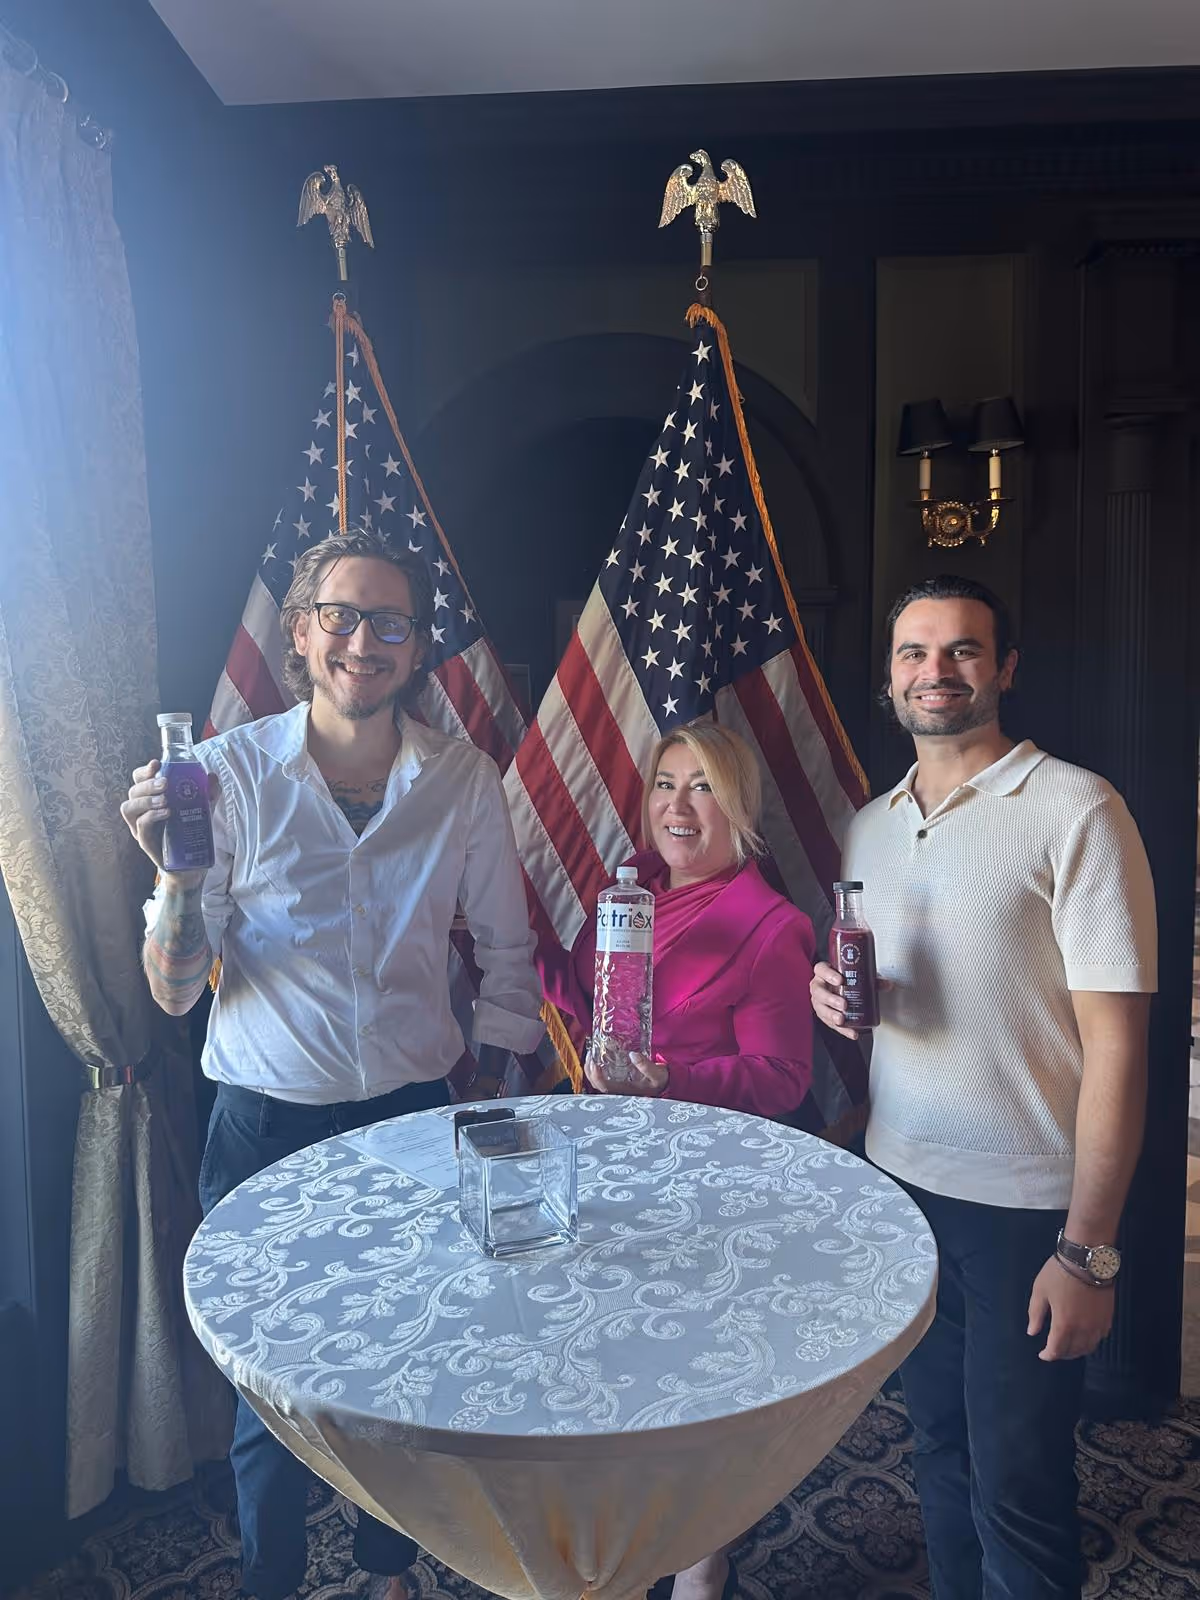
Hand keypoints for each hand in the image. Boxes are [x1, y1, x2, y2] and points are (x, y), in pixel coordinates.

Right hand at [119, 758, 207, 883]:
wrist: (191, 864)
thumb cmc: (190, 831)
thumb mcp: (203, 809)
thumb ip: (208, 793)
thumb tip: (213, 776)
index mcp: (151, 799)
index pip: (139, 780)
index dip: (144, 771)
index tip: (156, 764)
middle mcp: (142, 811)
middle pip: (133, 791)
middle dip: (147, 784)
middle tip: (165, 783)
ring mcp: (140, 827)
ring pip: (129, 808)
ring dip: (145, 800)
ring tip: (165, 801)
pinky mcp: (145, 842)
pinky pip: (140, 827)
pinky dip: (151, 817)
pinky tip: (166, 813)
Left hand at [584, 1047, 668, 1095]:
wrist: (664, 1083)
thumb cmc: (660, 1080)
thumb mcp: (657, 1074)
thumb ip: (646, 1066)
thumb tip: (632, 1055)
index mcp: (626, 1090)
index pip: (605, 1087)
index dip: (596, 1077)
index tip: (594, 1063)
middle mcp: (618, 1090)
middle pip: (596, 1084)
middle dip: (589, 1070)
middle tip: (590, 1054)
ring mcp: (616, 1085)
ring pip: (596, 1081)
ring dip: (590, 1068)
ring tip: (591, 1054)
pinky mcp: (616, 1080)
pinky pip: (601, 1076)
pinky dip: (595, 1067)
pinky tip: (597, 1056)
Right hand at [811, 960, 891, 1039]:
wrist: (838, 989)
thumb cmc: (845, 980)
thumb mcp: (856, 977)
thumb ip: (872, 980)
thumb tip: (888, 984)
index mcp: (823, 973)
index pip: (821, 970)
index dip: (828, 974)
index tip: (840, 980)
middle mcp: (818, 986)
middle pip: (818, 992)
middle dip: (831, 999)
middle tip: (843, 1004)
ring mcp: (819, 1001)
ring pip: (821, 1008)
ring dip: (832, 1015)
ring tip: (842, 1020)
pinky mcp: (823, 1015)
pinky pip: (830, 1023)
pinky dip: (841, 1029)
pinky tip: (851, 1032)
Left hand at [1027, 1255, 1114, 1360]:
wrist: (1087, 1259)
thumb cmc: (1059, 1273)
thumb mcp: (1040, 1291)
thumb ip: (1035, 1314)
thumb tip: (1032, 1332)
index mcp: (1064, 1324)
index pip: (1056, 1350)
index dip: (1048, 1355)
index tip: (1042, 1354)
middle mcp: (1083, 1329)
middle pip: (1073, 1351)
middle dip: (1062, 1354)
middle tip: (1054, 1350)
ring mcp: (1098, 1324)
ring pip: (1089, 1347)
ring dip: (1077, 1350)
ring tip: (1068, 1346)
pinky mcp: (1108, 1317)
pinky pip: (1100, 1337)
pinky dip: (1091, 1341)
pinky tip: (1084, 1336)